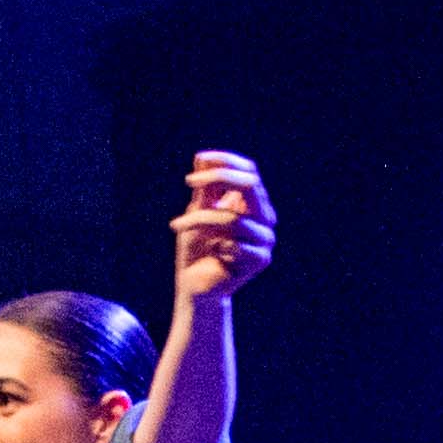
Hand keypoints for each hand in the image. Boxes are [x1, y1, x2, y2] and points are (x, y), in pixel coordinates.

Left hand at [171, 151, 275, 305]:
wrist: (195, 284)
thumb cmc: (196, 246)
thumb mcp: (196, 211)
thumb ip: (204, 188)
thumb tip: (202, 158)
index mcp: (253, 202)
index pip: (249, 171)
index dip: (226, 160)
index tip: (200, 159)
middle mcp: (264, 217)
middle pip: (250, 184)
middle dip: (218, 177)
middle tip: (189, 182)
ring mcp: (265, 238)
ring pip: (233, 218)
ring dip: (199, 219)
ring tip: (177, 225)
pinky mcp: (261, 260)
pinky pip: (235, 244)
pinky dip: (215, 245)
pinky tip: (211, 253)